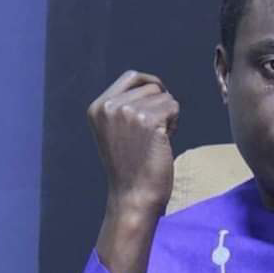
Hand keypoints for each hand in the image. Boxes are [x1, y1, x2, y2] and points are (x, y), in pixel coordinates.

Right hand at [88, 70, 179, 215]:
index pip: (131, 77)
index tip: (160, 99)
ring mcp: (128, 112)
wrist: (134, 195)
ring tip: (159, 138)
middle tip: (157, 131)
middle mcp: (110, 106)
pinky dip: (175, 123)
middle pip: (151, 85)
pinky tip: (165, 141)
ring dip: (169, 115)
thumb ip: (125, 108)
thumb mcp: (116, 131)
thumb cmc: (131, 167)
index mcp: (98, 107)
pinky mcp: (148, 120)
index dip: (151, 84)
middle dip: (160, 104)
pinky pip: (173, 107)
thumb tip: (154, 85)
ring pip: (165, 96)